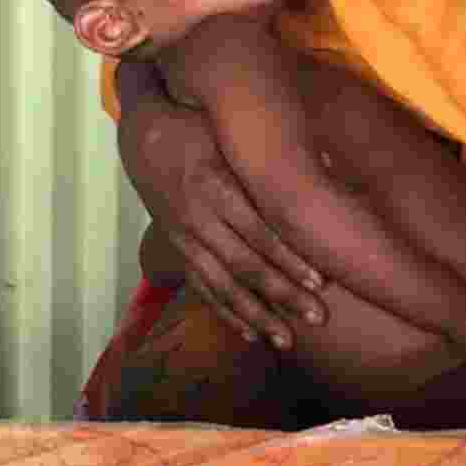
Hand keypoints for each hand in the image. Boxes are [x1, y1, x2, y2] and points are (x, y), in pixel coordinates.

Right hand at [116, 60, 327, 349]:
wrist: (141, 133)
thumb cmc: (198, 124)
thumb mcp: (230, 130)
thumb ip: (271, 153)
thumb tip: (324, 165)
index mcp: (216, 185)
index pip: (259, 230)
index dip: (290, 257)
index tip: (320, 280)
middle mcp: (198, 217)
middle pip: (246, 264)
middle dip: (283, 294)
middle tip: (318, 318)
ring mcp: (185, 237)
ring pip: (223, 284)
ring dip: (257, 315)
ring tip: (287, 342)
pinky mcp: (178, 247)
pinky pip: (203, 286)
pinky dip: (226, 312)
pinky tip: (249, 334)